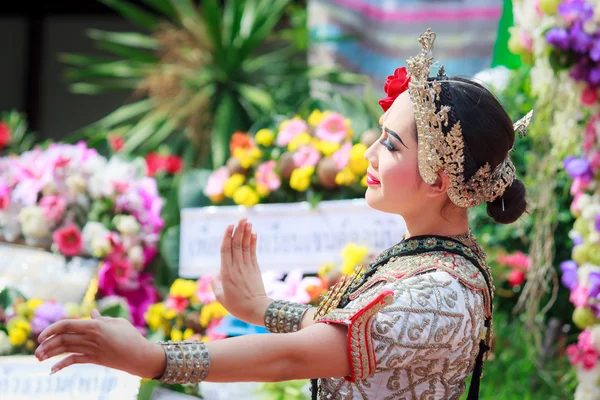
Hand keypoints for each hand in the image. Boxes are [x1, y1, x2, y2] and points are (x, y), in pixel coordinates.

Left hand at [35, 309, 164, 377]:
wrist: (139, 357)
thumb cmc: (131, 336)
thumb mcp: (118, 323)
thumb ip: (102, 319)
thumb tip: (92, 313)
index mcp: (95, 326)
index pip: (68, 325)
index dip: (52, 328)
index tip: (42, 335)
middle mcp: (91, 338)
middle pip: (63, 339)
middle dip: (46, 344)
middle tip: (37, 348)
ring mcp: (92, 350)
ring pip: (66, 350)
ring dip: (50, 354)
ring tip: (39, 357)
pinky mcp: (94, 360)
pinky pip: (75, 361)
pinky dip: (62, 365)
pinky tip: (52, 370)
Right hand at [213, 219, 271, 325]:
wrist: (256, 310)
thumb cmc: (236, 305)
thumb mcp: (220, 297)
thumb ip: (216, 282)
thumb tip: (216, 272)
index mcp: (226, 273)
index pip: (226, 250)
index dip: (227, 237)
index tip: (229, 226)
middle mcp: (237, 267)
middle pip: (237, 245)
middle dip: (239, 230)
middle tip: (241, 218)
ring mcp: (247, 268)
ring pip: (246, 246)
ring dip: (246, 233)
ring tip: (247, 221)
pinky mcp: (255, 269)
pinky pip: (253, 253)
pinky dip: (253, 242)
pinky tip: (254, 233)